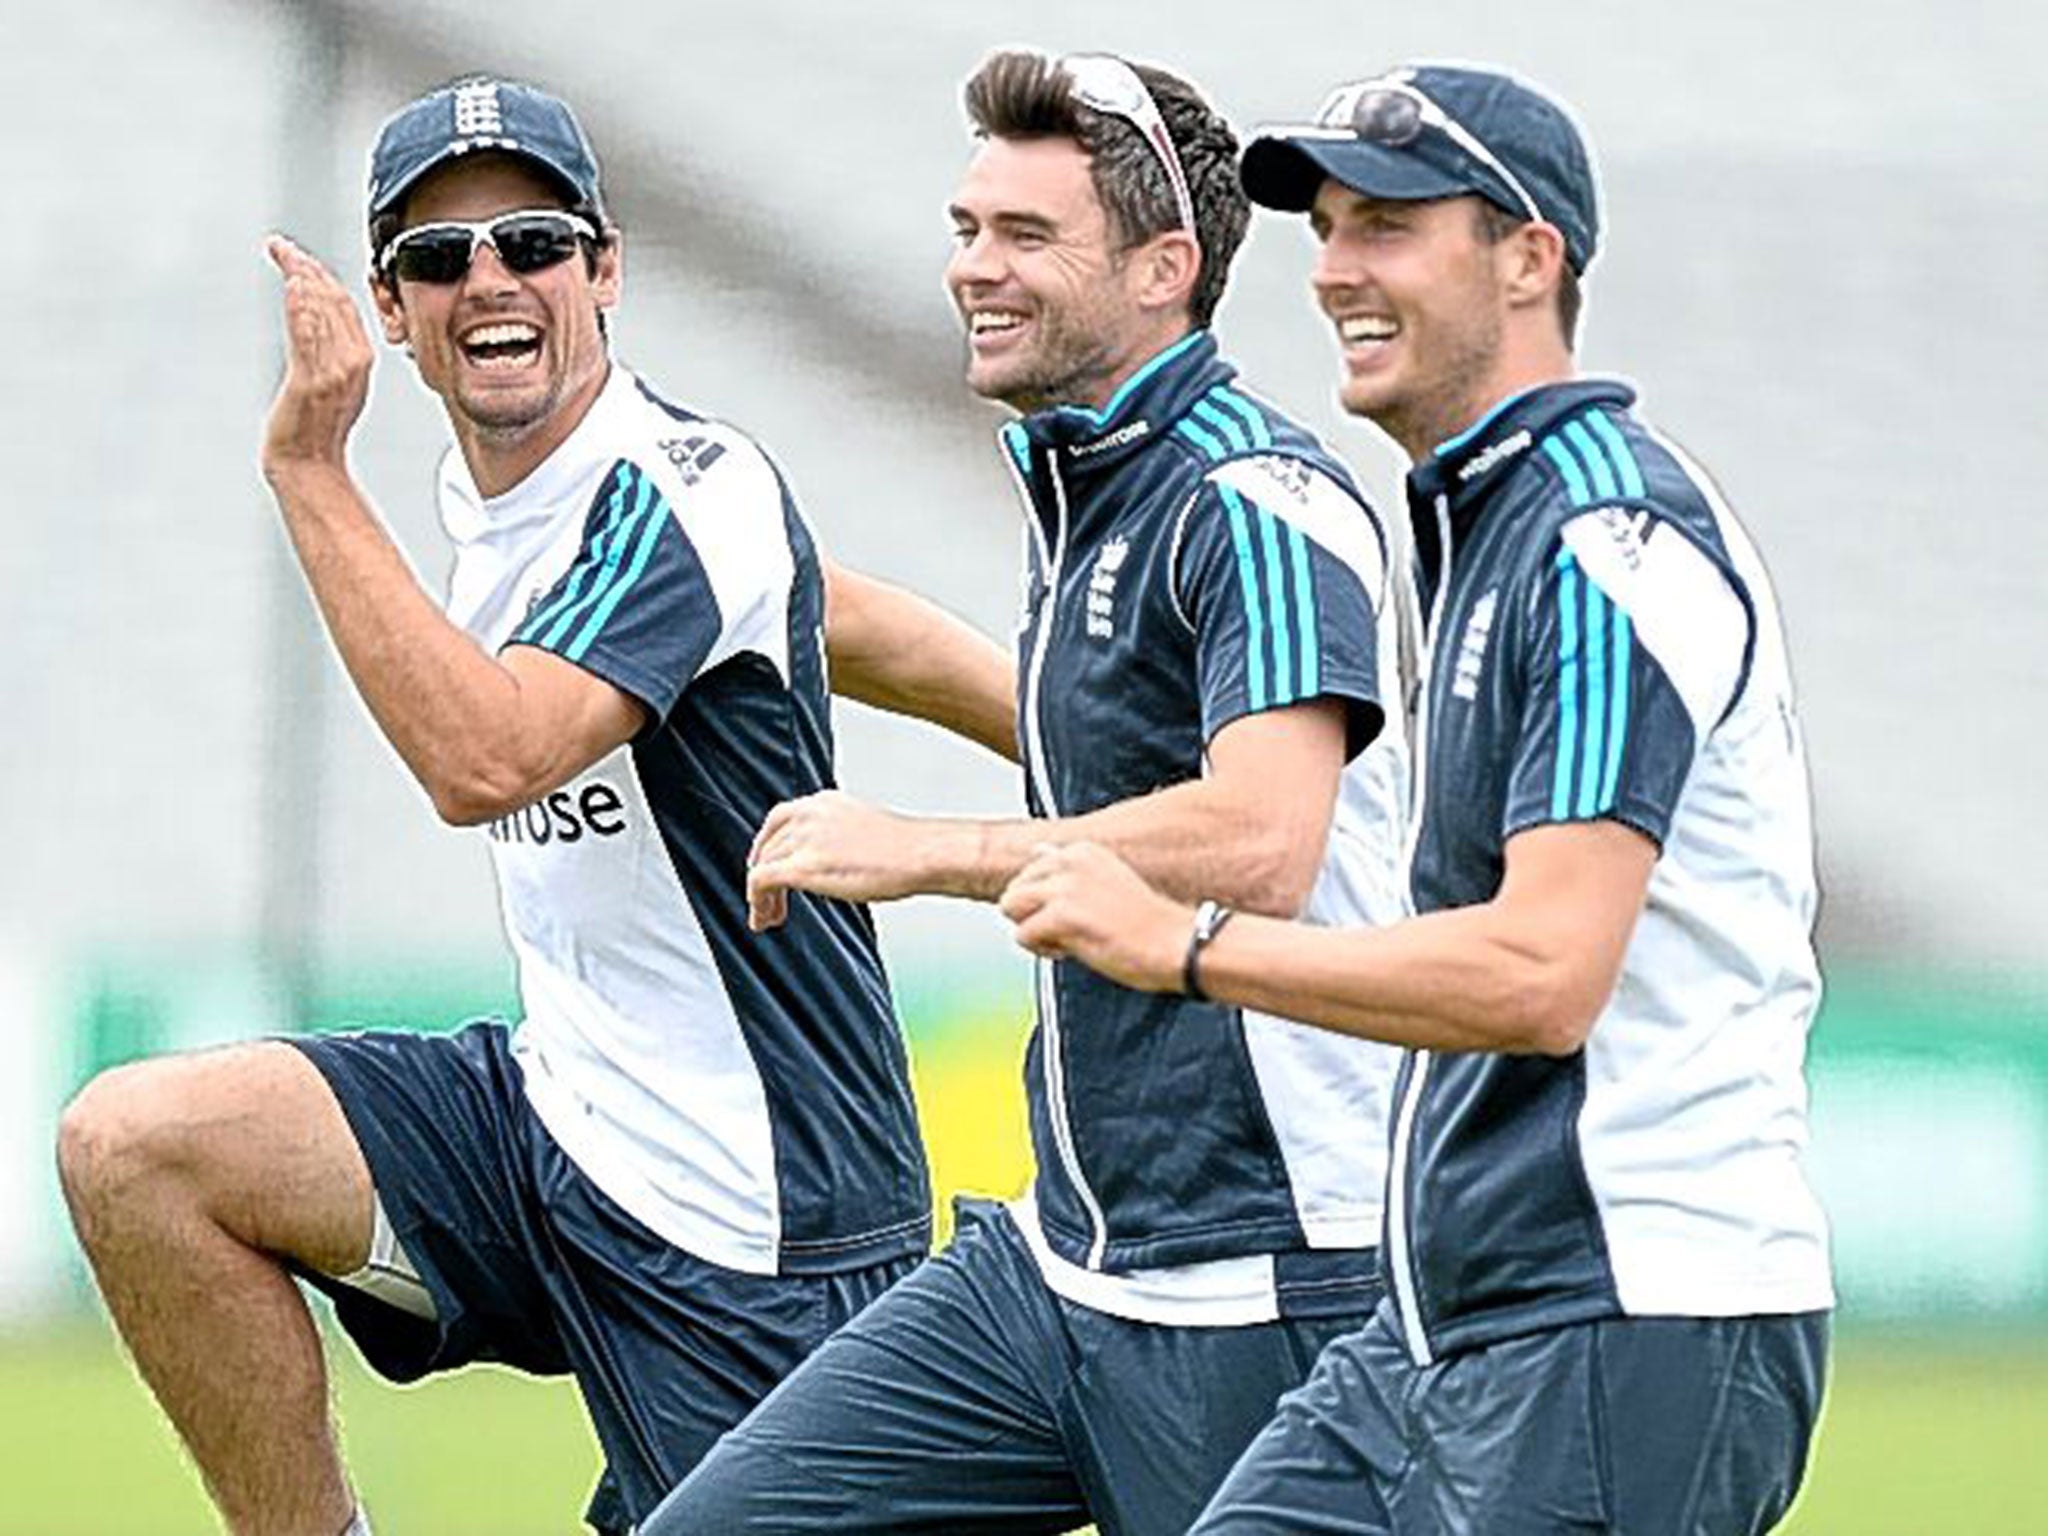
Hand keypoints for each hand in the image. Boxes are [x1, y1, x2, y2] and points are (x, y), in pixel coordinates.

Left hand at [262, 235, 373, 479]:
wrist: (308, 465)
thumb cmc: (314, 432)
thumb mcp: (331, 385)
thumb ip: (328, 353)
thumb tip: (314, 321)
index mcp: (361, 360)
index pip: (345, 305)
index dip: (322, 276)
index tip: (300, 256)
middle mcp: (354, 361)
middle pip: (334, 302)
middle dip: (308, 268)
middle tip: (283, 247)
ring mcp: (336, 371)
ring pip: (322, 312)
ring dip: (301, 278)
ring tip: (283, 256)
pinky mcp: (314, 381)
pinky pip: (309, 334)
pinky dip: (302, 305)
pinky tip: (290, 284)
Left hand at [747, 791, 931, 931]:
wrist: (922, 854)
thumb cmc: (906, 850)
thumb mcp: (863, 829)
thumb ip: (837, 837)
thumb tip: (830, 861)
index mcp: (823, 802)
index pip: (778, 821)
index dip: (769, 849)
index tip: (771, 870)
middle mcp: (808, 814)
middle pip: (768, 846)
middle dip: (763, 873)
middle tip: (768, 901)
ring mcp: (804, 839)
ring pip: (761, 866)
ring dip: (760, 896)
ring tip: (769, 917)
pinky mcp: (802, 866)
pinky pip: (761, 882)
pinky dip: (758, 903)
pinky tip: (764, 919)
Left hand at [998, 841, 1189, 993]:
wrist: (1177, 945)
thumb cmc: (1146, 923)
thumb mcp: (1105, 880)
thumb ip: (1066, 866)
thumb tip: (1036, 852)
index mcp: (1081, 850)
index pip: (1028, 871)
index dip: (1046, 902)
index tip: (1079, 914)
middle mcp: (1069, 860)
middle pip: (1014, 890)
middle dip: (1033, 915)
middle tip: (1074, 929)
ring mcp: (1065, 886)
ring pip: (1011, 908)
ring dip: (1035, 931)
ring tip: (1072, 938)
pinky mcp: (1062, 914)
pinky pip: (1022, 936)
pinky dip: (1044, 950)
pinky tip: (1077, 948)